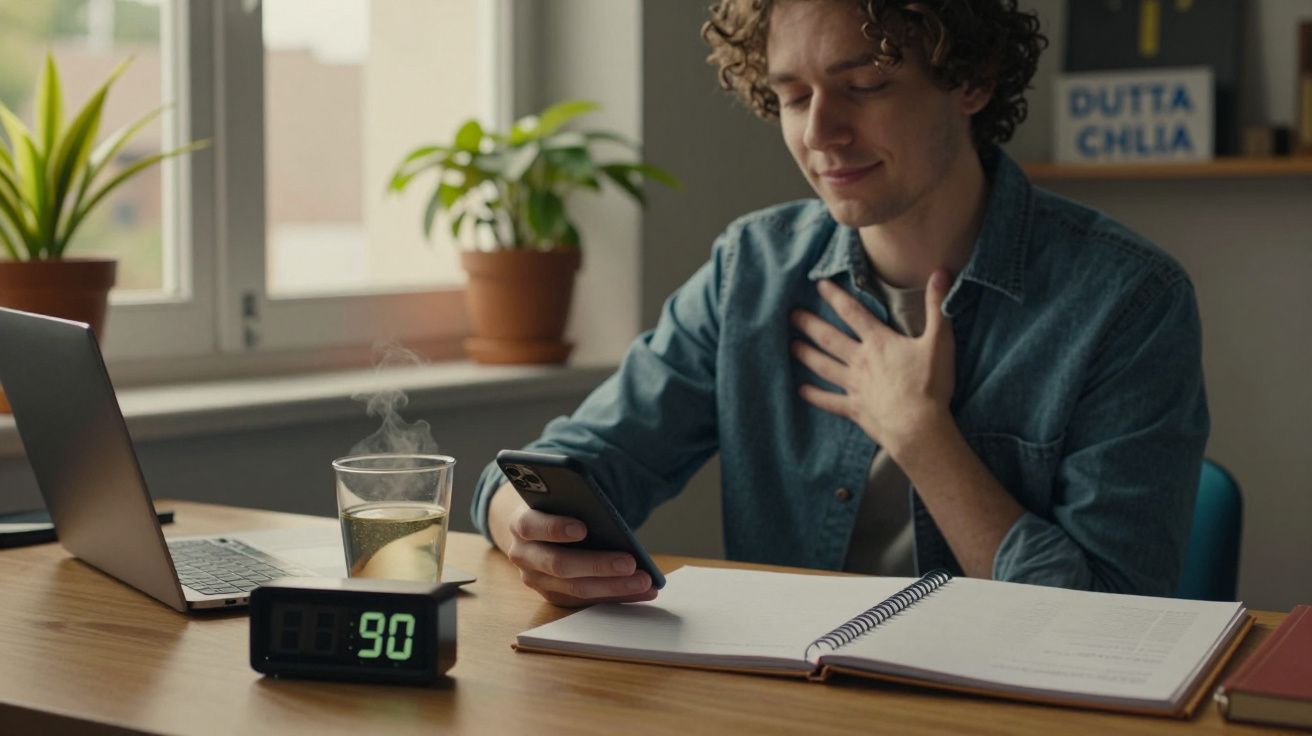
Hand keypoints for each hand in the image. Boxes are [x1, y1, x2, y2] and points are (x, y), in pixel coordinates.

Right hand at [488, 484, 656, 606]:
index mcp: (521, 523)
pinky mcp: (553, 595)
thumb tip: (609, 517)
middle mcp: (523, 555)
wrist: (535, 529)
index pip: (532, 526)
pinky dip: (616, 595)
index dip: (555, 528)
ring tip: (644, 582)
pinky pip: (587, 600)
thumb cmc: (556, 508)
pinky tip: (641, 591)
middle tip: (630, 563)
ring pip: (576, 588)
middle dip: (598, 565)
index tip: (583, 529)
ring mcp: (536, 579)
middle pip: (559, 564)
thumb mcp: (559, 499)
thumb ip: (576, 503)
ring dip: (614, 586)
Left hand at [790, 270, 955, 455]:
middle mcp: (861, 361)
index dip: (835, 297)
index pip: (853, 313)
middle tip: (790, 314)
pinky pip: (828, 401)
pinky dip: (814, 396)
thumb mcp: (940, 340)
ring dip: (806, 355)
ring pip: (823, 366)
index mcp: (879, 342)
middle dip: (809, 324)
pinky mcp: (854, 409)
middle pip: (829, 339)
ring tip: (791, 345)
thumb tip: (940, 273)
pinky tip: (800, 390)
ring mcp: (854, 386)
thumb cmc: (930, 384)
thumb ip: (937, 306)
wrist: (918, 426)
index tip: (819, 285)